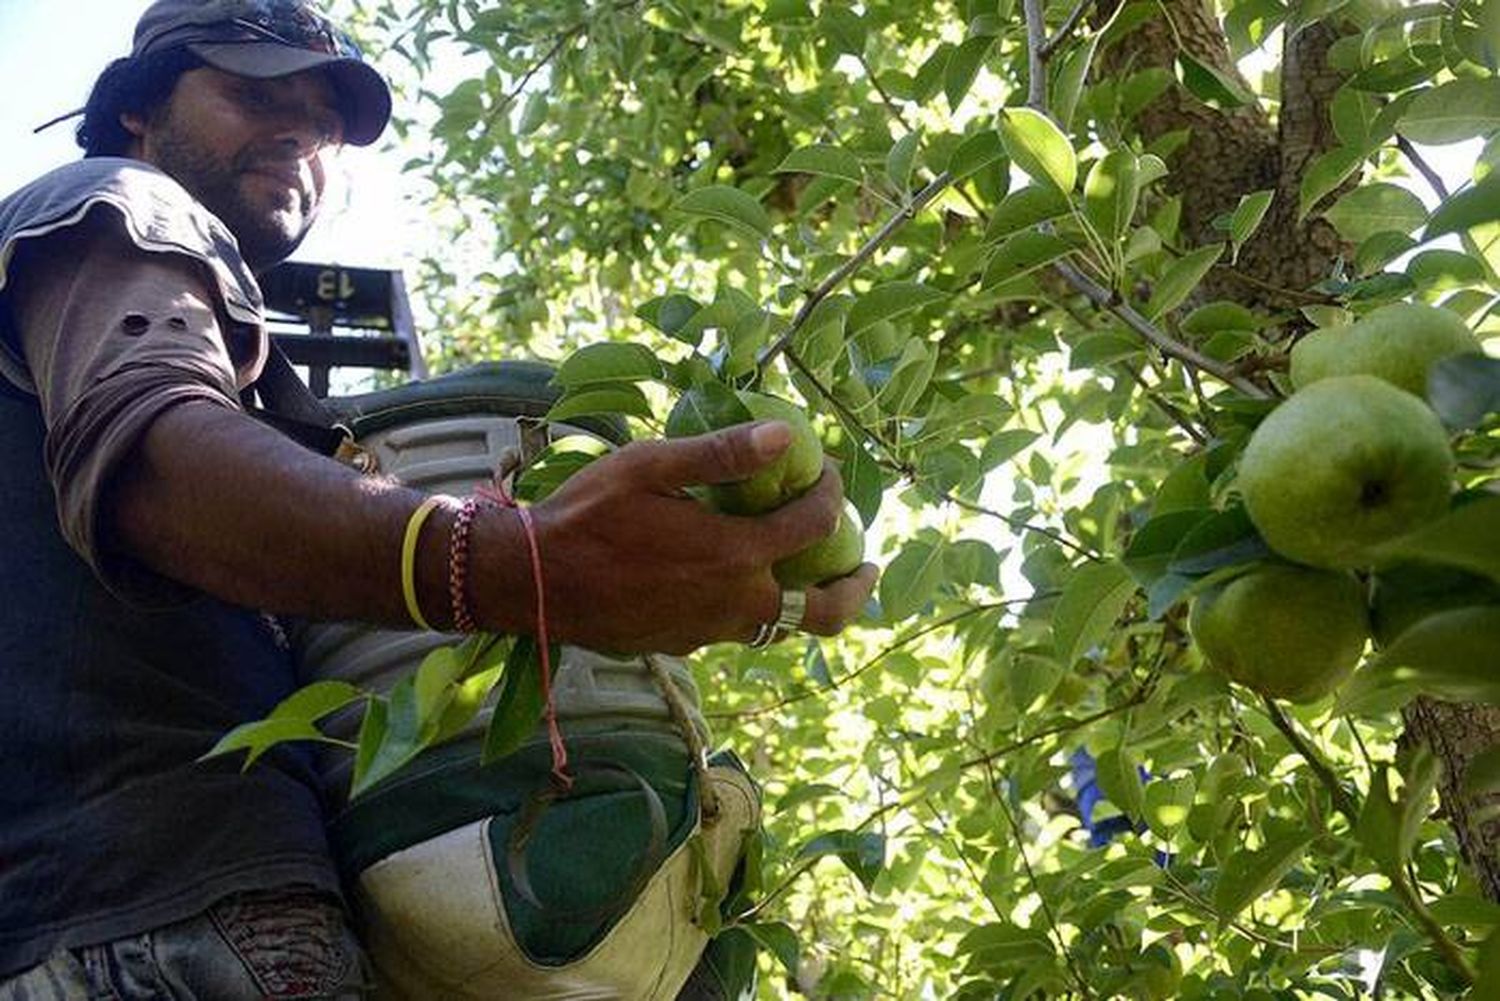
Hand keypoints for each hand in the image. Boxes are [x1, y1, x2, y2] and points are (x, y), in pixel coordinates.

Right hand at [471, 421, 876, 653]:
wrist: (530, 583)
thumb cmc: (586, 515)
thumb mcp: (649, 466)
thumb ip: (720, 453)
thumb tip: (785, 434)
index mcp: (734, 555)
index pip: (813, 526)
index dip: (834, 494)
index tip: (832, 474)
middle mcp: (734, 604)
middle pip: (823, 614)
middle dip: (856, 590)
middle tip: (867, 566)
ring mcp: (708, 633)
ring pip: (779, 628)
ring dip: (804, 602)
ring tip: (808, 573)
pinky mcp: (682, 646)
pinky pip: (734, 630)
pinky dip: (753, 608)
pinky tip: (732, 579)